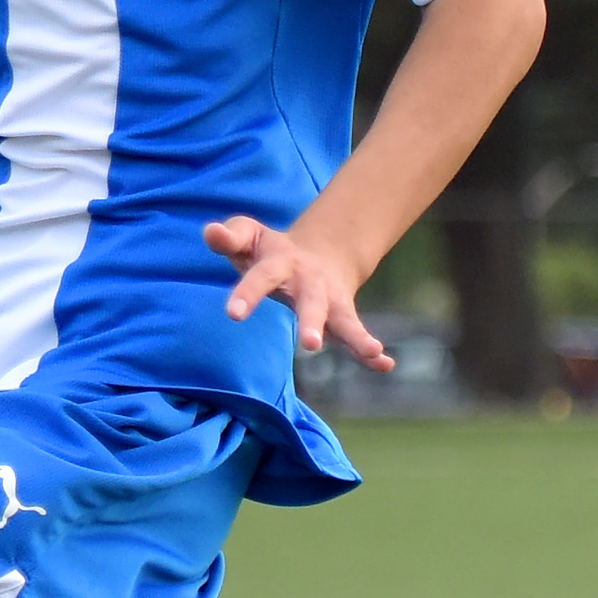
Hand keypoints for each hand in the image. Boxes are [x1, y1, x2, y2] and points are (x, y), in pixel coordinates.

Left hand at [205, 214, 394, 370]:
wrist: (320, 251)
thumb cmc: (270, 251)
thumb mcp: (249, 237)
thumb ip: (229, 236)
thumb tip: (211, 232)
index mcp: (280, 264)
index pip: (261, 279)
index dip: (247, 294)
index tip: (234, 315)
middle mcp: (309, 283)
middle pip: (311, 303)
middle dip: (312, 322)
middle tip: (311, 345)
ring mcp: (330, 300)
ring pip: (343, 319)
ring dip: (357, 337)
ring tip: (372, 351)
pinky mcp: (342, 317)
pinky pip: (357, 334)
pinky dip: (371, 352)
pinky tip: (385, 365)